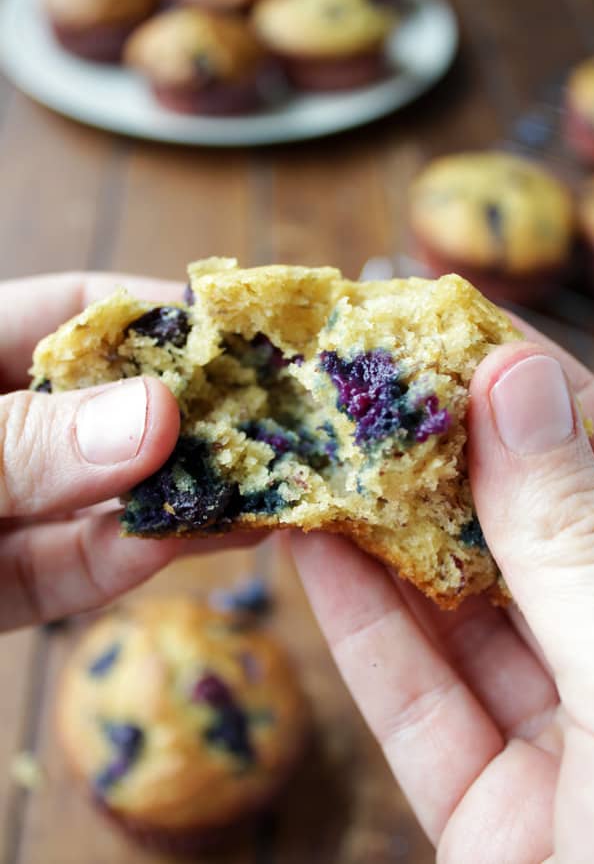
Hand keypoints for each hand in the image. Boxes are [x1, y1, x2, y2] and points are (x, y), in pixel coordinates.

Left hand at [0, 273, 260, 631]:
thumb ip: (30, 441)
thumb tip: (159, 415)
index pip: (75, 311)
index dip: (158, 314)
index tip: (241, 334)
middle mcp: (0, 430)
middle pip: (108, 406)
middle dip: (191, 413)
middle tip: (280, 420)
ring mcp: (0, 507)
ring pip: (104, 494)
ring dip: (183, 493)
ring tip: (268, 488)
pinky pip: (74, 567)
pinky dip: (135, 556)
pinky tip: (201, 539)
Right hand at [292, 318, 593, 863]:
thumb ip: (578, 543)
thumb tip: (520, 381)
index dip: (539, 390)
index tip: (455, 326)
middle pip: (529, 539)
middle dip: (441, 457)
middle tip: (363, 381)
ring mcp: (568, 752)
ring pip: (464, 615)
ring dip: (383, 532)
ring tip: (316, 446)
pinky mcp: (491, 815)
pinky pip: (419, 701)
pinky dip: (361, 626)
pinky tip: (309, 546)